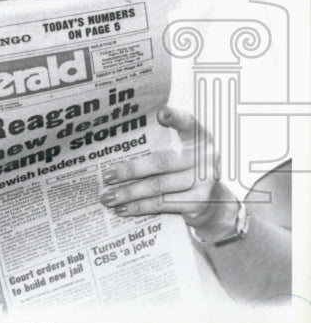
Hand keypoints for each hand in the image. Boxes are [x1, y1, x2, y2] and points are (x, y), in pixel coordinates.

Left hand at [99, 106, 236, 232]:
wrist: (216, 203)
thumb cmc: (186, 170)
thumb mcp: (181, 152)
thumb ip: (162, 141)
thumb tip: (118, 141)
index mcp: (199, 138)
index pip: (188, 124)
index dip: (176, 118)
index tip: (161, 113)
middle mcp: (205, 158)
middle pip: (161, 163)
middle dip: (130, 170)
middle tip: (107, 176)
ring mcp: (204, 182)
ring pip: (158, 186)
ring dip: (129, 193)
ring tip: (108, 197)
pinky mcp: (199, 203)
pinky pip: (163, 204)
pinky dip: (140, 207)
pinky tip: (122, 209)